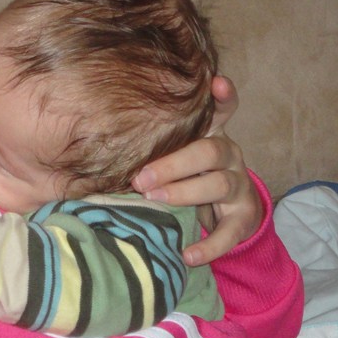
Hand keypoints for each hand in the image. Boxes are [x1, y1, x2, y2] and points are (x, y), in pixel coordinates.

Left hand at [131, 76, 261, 266]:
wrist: (225, 211)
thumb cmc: (183, 173)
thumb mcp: (170, 152)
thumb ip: (147, 141)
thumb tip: (93, 138)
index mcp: (210, 134)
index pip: (222, 109)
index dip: (223, 96)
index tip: (217, 83)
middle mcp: (228, 154)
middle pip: (210, 151)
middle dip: (174, 164)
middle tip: (140, 178)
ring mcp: (239, 184)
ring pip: (219, 185)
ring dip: (184, 193)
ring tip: (153, 200)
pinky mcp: (243, 216)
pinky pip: (230, 231)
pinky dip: (209, 245)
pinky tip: (187, 254)